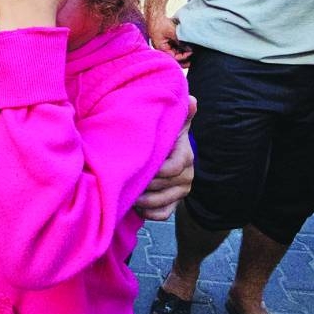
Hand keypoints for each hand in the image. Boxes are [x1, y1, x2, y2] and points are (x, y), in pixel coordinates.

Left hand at [135, 95, 196, 220]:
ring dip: (142, 200)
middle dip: (142, 184)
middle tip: (121, 180)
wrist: (170, 153)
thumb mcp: (173, 122)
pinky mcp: (174, 204)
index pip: (172, 168)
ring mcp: (180, 192)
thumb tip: (192, 99)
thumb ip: (180, 113)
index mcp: (185, 156)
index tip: (135, 165)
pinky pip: (163, 214)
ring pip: (161, 202)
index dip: (154, 170)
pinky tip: (134, 206)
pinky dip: (148, 213)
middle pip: (163, 187)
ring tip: (124, 192)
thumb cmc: (167, 136)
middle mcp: (187, 176)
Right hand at [148, 11, 192, 66]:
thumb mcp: (172, 33)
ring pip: (174, 52)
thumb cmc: (161, 23)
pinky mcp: (165, 41)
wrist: (155, 15)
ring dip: (182, 52)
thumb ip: (180, 42)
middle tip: (192, 58)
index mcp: (161, 48)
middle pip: (173, 57)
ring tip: (191, 51)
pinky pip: (173, 47)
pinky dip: (179, 47)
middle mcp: (161, 49)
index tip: (191, 52)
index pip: (174, 57)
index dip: (183, 56)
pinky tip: (186, 46)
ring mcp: (163, 45)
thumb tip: (189, 49)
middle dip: (183, 58)